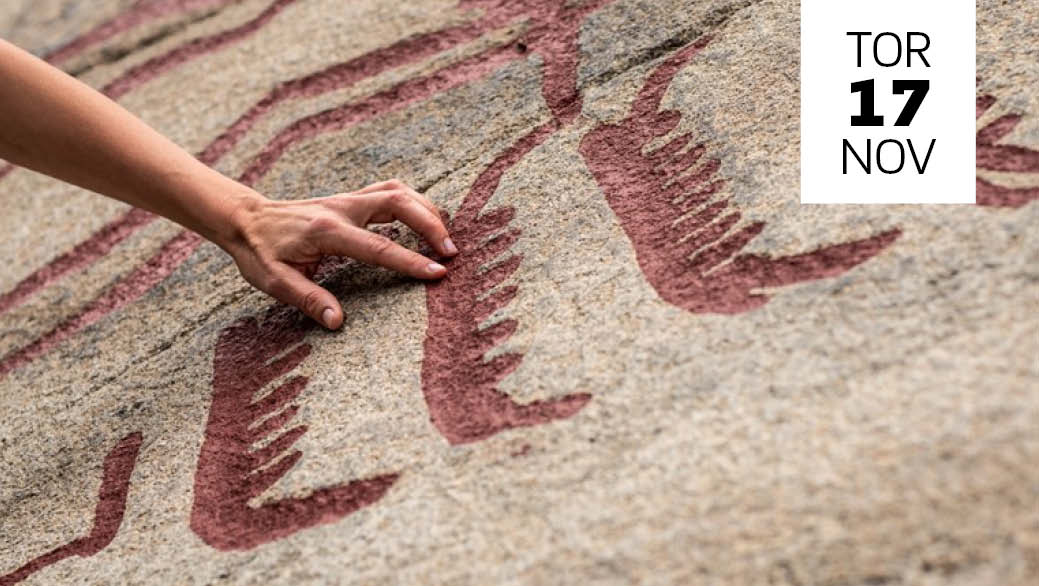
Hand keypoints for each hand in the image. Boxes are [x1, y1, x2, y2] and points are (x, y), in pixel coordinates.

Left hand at [223, 179, 457, 329]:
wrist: (246, 219)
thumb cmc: (260, 252)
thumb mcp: (274, 281)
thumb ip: (307, 299)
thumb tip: (337, 322)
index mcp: (327, 231)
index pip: (379, 246)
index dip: (411, 261)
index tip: (438, 273)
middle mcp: (342, 208)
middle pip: (399, 203)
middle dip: (431, 224)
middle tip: (452, 252)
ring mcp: (348, 199)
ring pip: (399, 191)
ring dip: (427, 210)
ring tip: (444, 237)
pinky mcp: (352, 198)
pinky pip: (391, 191)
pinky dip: (414, 202)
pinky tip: (425, 220)